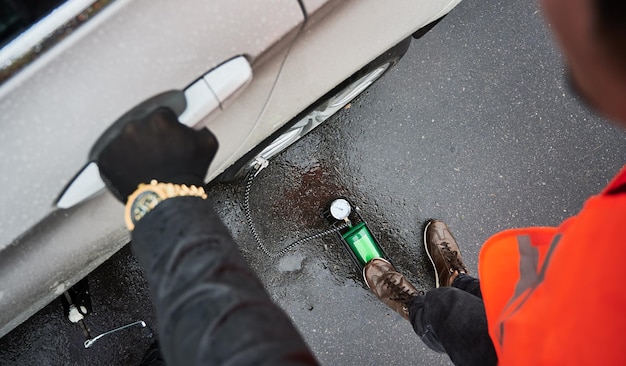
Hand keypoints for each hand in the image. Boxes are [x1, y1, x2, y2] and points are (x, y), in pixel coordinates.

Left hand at [95, 107, 217, 202]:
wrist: (168, 200)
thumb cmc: (185, 176)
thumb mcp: (207, 144)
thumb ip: (198, 126)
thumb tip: (195, 121)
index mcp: (159, 119)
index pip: (162, 114)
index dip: (169, 127)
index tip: (170, 136)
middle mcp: (135, 127)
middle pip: (143, 125)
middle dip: (151, 136)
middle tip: (161, 153)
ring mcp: (117, 143)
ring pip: (127, 139)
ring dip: (136, 147)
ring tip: (148, 163)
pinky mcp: (106, 158)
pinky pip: (113, 154)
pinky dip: (122, 161)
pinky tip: (136, 169)